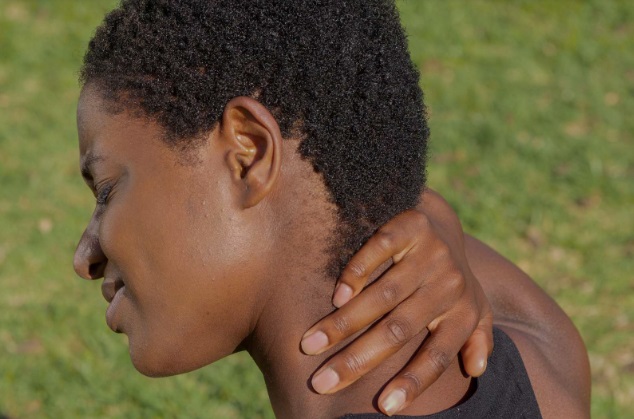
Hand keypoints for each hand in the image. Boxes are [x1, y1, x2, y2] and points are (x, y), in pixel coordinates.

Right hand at [300, 189, 492, 415]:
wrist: (442, 221)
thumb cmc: (448, 275)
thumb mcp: (473, 307)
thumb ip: (476, 337)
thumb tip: (477, 369)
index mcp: (463, 312)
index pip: (437, 355)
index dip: (413, 382)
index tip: (384, 407)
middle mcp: (450, 284)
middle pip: (399, 329)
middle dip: (357, 359)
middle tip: (322, 381)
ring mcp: (432, 253)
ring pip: (384, 294)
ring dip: (344, 322)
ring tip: (310, 344)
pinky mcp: (412, 225)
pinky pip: (381, 250)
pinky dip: (357, 273)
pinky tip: (336, 296)